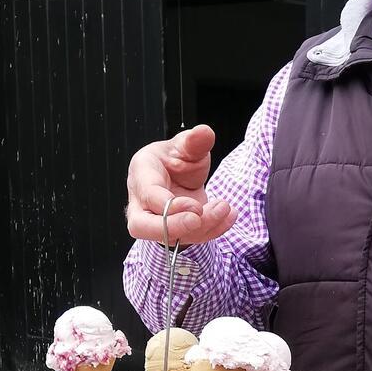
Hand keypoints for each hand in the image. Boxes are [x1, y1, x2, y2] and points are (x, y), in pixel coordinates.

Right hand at [125, 125, 236, 244]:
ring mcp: (156, 220)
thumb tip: (204, 132)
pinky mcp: (175, 231)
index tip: (196, 206)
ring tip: (225, 208)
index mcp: (142, 174)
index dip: (171, 205)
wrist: (178, 173)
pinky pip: (190, 238)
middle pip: (141, 227)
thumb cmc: (175, 158)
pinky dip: (213, 230)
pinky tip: (229, 216)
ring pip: (170, 236)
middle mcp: (142, 201)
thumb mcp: (186, 145)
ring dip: (203, 227)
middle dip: (172, 228)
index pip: (148, 196)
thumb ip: (194, 141)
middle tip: (198, 220)